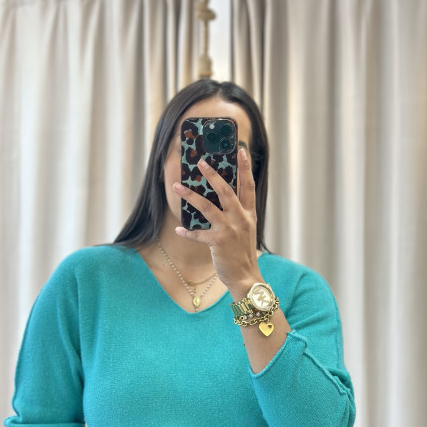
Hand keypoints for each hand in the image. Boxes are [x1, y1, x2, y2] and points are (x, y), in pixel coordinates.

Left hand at [174, 148, 262, 296]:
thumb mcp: (246, 230)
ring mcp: (230, 230)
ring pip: (207, 207)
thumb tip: (219, 199)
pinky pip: (198, 234)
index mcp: (249, 214)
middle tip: (201, 162)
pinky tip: (178, 230)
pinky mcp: (218, 242)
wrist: (246, 277)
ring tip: (177, 186)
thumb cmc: (242, 253)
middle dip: (212, 174)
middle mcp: (241, 218)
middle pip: (226, 190)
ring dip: (190, 196)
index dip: (244, 167)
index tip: (240, 150)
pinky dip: (187, 232)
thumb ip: (237, 214)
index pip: (248, 185)